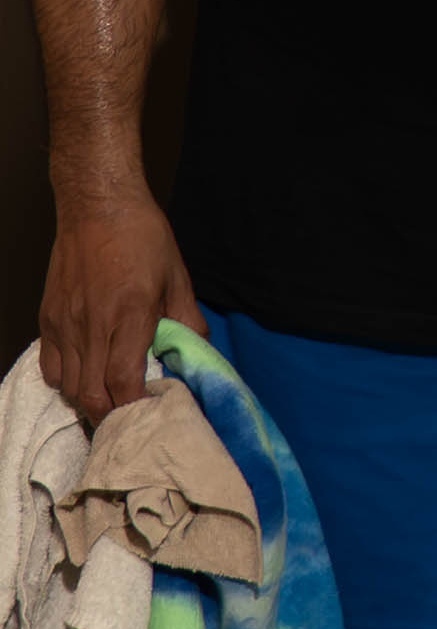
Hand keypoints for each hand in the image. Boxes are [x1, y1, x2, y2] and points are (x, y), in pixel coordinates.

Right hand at [37, 188, 193, 424]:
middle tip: (131, 422)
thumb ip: (188, 322)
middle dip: (111, 418)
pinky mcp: (48, 318)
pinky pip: (50, 367)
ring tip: (110, 403)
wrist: (98, 206)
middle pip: (90, 395)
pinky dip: (66, 381)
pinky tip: (85, 376)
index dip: (135, 409)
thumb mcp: (178, 279)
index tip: (151, 418)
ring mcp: (65, 324)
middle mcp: (91, 326)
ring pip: (67, 387)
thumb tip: (197, 354)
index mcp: (129, 317)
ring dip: (88, 402)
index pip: (123, 382)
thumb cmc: (143, 238)